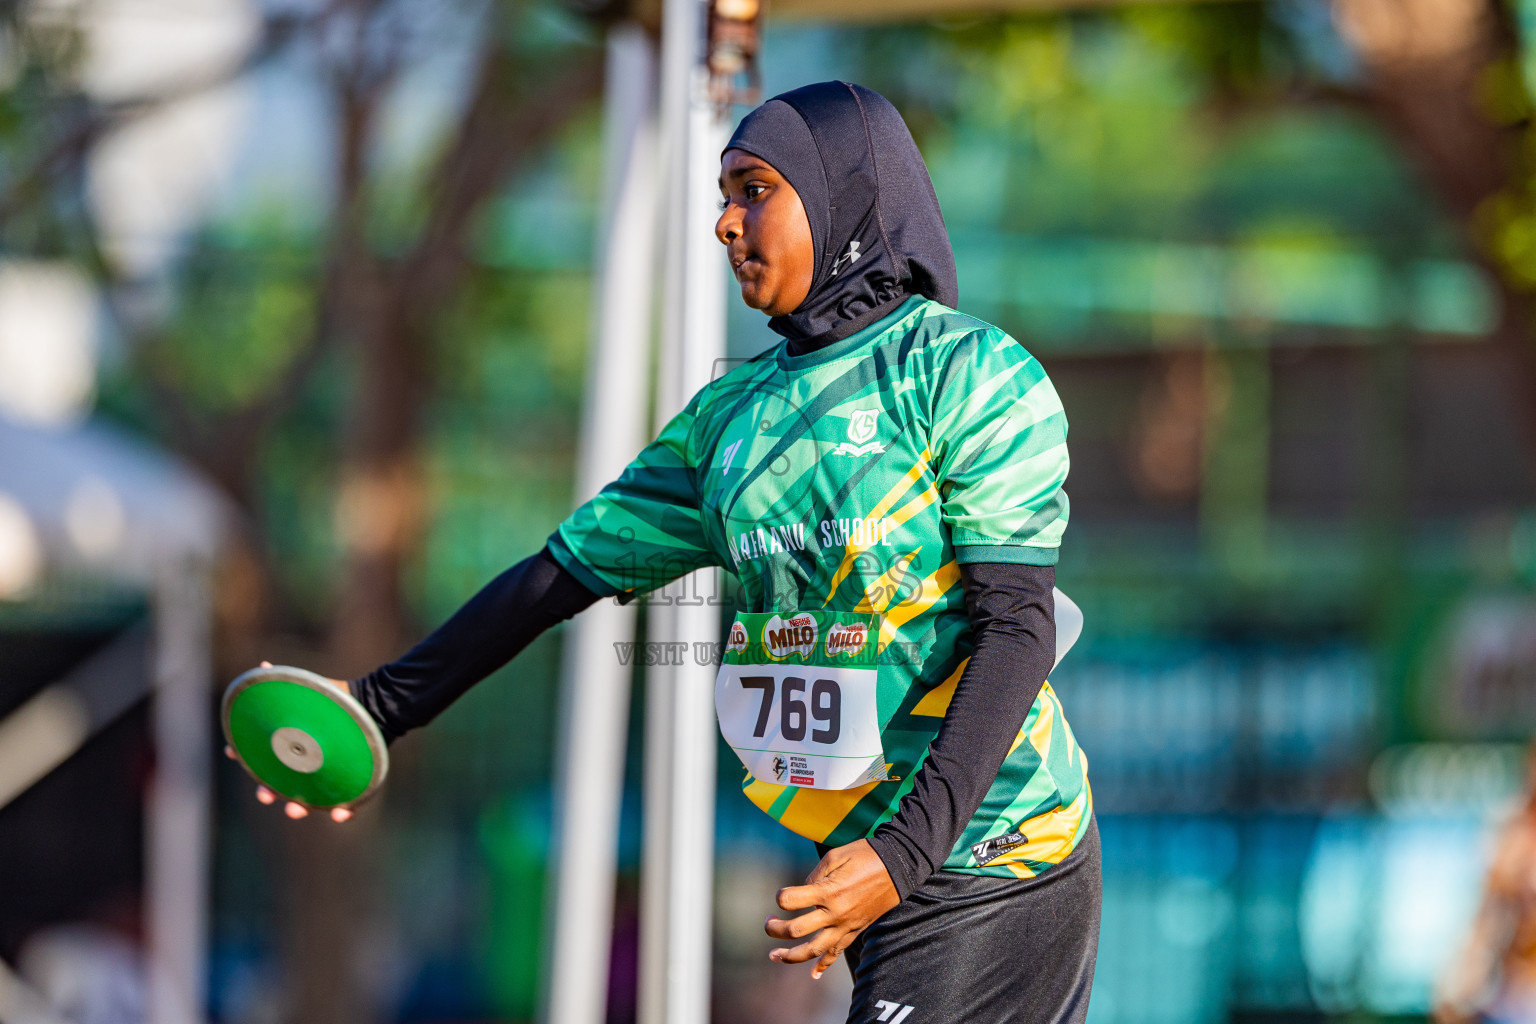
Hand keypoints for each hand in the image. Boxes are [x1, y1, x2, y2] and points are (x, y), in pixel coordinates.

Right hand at [225, 661, 354, 822]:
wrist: (374, 706)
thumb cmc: (337, 703)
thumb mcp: (311, 692)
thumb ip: (288, 683)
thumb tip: (263, 665)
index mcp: (291, 750)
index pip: (263, 759)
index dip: (246, 758)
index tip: (232, 752)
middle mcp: (305, 769)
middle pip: (281, 787)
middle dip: (268, 793)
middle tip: (264, 795)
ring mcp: (328, 778)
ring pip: (310, 802)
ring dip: (298, 808)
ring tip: (294, 809)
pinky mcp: (354, 783)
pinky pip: (348, 804)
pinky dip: (344, 812)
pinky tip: (341, 814)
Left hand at [765, 839, 899, 978]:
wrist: (899, 867)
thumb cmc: (865, 856)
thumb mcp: (836, 856)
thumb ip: (814, 875)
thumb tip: (802, 892)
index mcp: (828, 892)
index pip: (790, 901)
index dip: (780, 897)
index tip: (782, 894)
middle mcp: (835, 913)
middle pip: (795, 930)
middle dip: (775, 929)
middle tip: (767, 924)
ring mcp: (845, 926)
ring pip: (813, 950)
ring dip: (791, 956)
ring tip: (774, 955)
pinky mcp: (855, 931)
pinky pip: (837, 953)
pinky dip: (824, 965)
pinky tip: (813, 975)